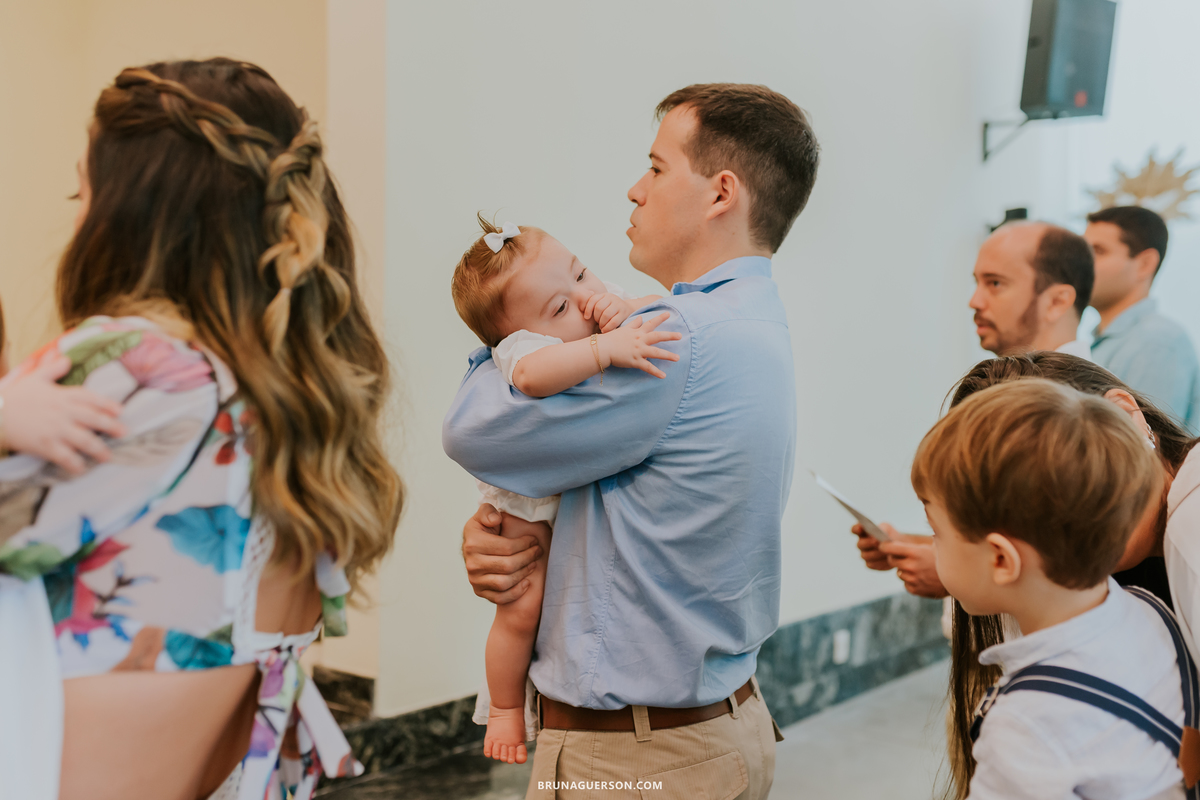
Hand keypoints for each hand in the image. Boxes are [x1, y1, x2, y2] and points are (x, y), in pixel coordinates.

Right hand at [0, 353, 126, 473]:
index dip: (107, 404)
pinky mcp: (44, 445)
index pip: (90, 398)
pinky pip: (65, 457)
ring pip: (84, 440)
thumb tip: (66, 358)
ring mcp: (55, 429)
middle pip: (94, 419)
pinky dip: (75, 464)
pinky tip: (81, 469)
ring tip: (107, 456)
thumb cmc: (15, 397)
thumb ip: (52, 369)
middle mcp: (62, 412)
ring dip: (98, 449)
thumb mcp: (34, 378)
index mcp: (62, 395)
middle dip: (111, 427)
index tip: (120, 411)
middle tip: (124, 433)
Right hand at [461, 504, 544, 603]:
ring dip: (524, 574)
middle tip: (538, 551)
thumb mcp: (483, 515)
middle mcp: (472, 564)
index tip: (534, 540)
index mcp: (473, 543)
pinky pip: (500, 597)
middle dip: (528, 558)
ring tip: (533, 564)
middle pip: (508, 566)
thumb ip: (488, 511)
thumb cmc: (483, 531)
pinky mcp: (480, 592)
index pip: (507, 547)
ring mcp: (475, 580)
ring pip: (505, 583)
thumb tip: (496, 519)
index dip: (525, 544)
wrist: (473, 549)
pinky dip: (516, 592)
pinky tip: (526, 582)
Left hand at [583, 293, 633, 333]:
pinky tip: (605, 330)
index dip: (588, 309)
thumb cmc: (611, 310)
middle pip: (599, 307)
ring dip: (602, 323)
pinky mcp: (624, 313)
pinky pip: (613, 322)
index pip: (593, 299)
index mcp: (604, 295)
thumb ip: (593, 305)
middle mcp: (611, 298)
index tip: (586, 317)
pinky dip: (607, 328)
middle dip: (596, 318)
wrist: (628, 309)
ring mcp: (618, 305)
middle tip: (597, 323)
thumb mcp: (603, 304)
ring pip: (606, 314)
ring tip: (601, 327)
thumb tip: (583, 311)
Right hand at [597, 312, 681, 378]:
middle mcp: (640, 340)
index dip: (660, 318)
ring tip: (677, 358)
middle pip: (657, 336)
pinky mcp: (635, 361)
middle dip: (669, 336)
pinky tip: (663, 376)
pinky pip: (647, 367)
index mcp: (637, 332)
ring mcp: (638, 350)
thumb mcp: (623, 329)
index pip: (650, 323)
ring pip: (655, 352)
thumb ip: (633, 324)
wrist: (602, 348)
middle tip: (680, 336)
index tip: (669, 314)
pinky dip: (655, 372)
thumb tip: (640, 317)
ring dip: (667, 355)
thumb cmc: (611, 339)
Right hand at [851, 522, 891, 570]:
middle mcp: (862, 544)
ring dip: (876, 554)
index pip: (855, 529)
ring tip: (886, 552)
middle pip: (860, 544)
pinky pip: (872, 564)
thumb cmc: (890, 536)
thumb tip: (879, 531)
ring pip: (866, 555)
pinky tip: (888, 560)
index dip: (856, 529)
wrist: (897, 548)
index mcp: (863, 532)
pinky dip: (880, 562)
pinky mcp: (870, 564)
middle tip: (876, 541)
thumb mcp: (888, 529)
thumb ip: (883, 528)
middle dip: (868, 543)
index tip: (860, 527)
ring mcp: (865, 554)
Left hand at [878, 536, 947, 598]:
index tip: (882, 545)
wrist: (958, 580)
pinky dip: (910, 581)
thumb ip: (914, 544)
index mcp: (915, 552)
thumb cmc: (943, 560)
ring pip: (899, 573)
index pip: (890, 547)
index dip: (884, 546)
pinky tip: (922, 578)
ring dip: (904, 570)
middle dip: (894, 558)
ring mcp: (913, 579)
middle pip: (891, 560)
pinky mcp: (915, 589)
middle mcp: (912, 566)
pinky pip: (906, 583)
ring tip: (918, 569)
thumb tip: (901, 536)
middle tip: (903, 557)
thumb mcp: (932, 547)